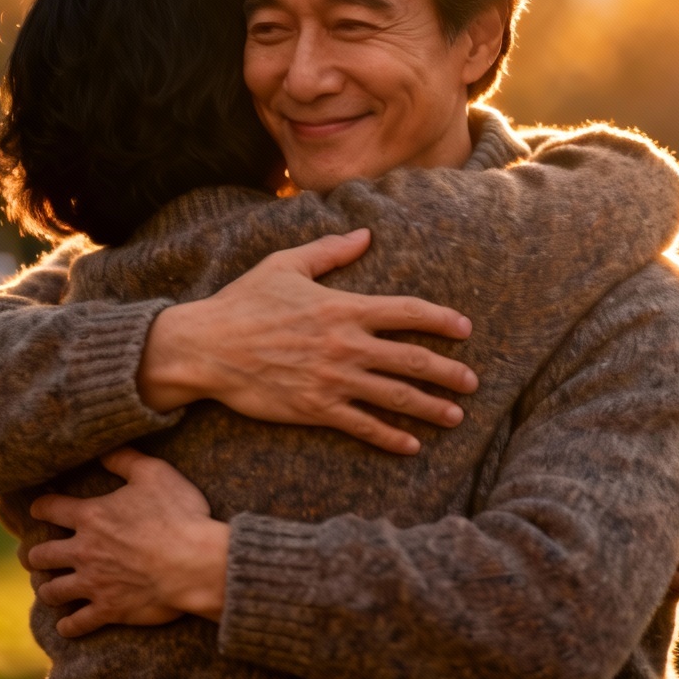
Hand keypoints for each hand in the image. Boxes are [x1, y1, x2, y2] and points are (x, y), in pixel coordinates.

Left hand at [26, 449, 228, 636]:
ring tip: (49, 587)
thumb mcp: (154, 473)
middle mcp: (84, 551)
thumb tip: (104, 449)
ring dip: (48, 588)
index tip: (40, 507)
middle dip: (35, 554)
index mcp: (91, 516)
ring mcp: (94, 583)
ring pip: (52, 591)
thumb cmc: (178, 514)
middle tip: (36, 554)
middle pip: (41, 555)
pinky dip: (68, 625)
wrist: (196, 562)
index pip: (49, 508)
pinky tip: (67, 624)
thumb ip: (125, 459)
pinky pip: (76, 624)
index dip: (41, 506)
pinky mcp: (108, 609)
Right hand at [139, 229, 478, 455]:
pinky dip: (390, 437)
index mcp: (343, 308)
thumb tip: (365, 233)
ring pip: (395, 396)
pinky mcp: (315, 409)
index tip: (465, 328)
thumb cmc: (244, 303)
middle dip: (448, 372)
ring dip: (431, 407)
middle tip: (472, 382)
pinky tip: (411, 445)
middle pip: (412, 359)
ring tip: (456, 416)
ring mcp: (333, 380)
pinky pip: (363, 426)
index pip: (406, 312)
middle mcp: (346, 345)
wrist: (206, 348)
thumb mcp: (286, 265)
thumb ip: (330, 251)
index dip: (440, 319)